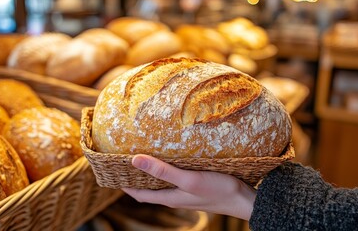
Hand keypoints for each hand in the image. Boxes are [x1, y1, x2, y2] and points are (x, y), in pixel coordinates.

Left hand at [122, 154, 256, 219]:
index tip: (113, 172)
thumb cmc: (217, 190)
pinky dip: (168, 171)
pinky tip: (173, 160)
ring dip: (152, 174)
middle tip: (127, 161)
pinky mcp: (197, 186)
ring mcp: (187, 192)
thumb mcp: (188, 179)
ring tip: (146, 157)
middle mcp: (176, 197)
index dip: (125, 185)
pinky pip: (176, 179)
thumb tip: (134, 160)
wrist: (244, 199)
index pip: (140, 194)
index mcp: (170, 198)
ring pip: (163, 184)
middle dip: (137, 178)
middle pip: (149, 189)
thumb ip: (162, 171)